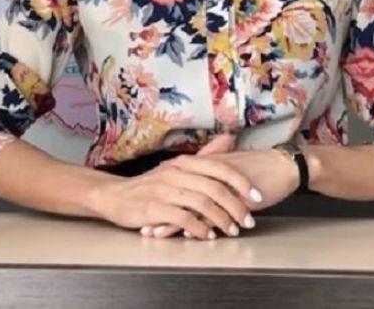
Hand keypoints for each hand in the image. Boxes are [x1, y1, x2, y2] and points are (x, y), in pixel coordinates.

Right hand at [88, 133, 262, 240]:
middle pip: (215, 188)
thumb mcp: (178, 166)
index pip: (220, 167)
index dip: (241, 182)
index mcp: (184, 162)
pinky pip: (183, 219)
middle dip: (236, 206)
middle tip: (248, 220)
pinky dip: (198, 229)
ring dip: (221, 220)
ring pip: (202, 204)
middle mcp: (176, 173)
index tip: (257, 195)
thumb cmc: (150, 184)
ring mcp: (165, 190)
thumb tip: (230, 137)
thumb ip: (206, 155)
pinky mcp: (154, 208)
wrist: (116, 196)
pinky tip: (207, 235)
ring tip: (231, 230)